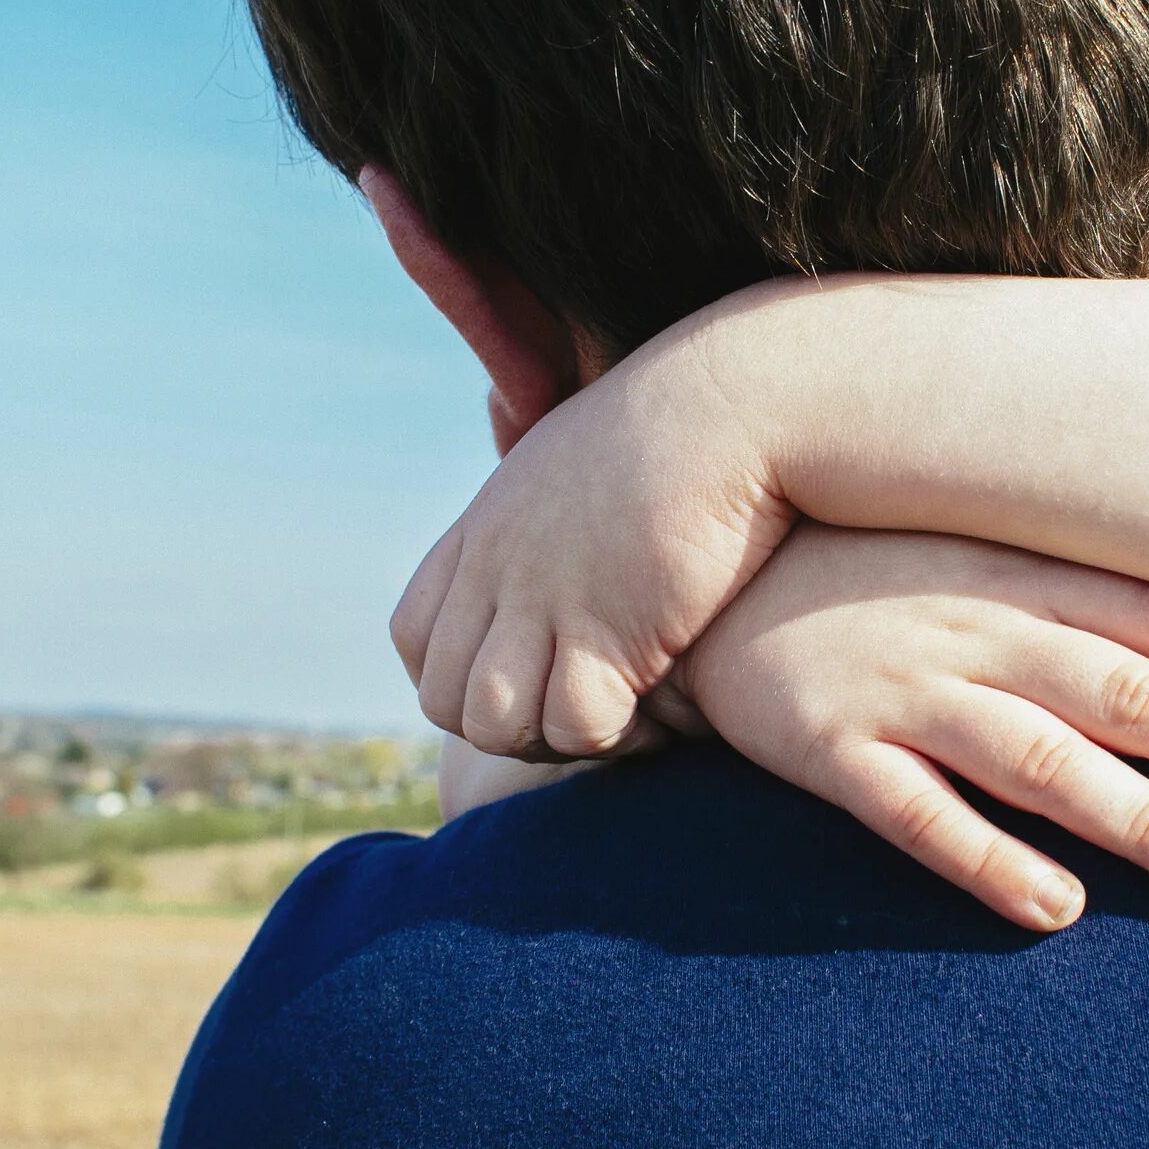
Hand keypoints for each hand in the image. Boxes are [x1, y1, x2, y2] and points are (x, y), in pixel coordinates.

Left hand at [394, 318, 798, 759]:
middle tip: (577, 713)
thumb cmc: (676, 428)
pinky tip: (659, 718)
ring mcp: (547, 601)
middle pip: (444, 698)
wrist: (733, 406)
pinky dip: (612, 739)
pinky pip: (574, 723)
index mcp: (484, 529)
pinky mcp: (611, 630)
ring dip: (553, 742)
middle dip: (504, 728)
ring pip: (494, 724)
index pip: (414, 638)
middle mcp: (498, 569)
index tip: (529, 676)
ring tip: (618, 721)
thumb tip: (545, 487)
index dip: (459, 677)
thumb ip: (542, 496)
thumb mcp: (579, 452)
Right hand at [674, 525, 1148, 930]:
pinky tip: (1054, 910)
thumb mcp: (972, 543)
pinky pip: (914, 814)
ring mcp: (901, 688)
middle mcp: (974, 627)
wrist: (695, 567)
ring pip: (1039, 759)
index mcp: (1020, 571)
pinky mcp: (827, 749)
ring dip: (1138, 817)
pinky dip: (984, 859)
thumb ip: (1076, 580)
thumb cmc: (866, 565)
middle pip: (1125, 691)